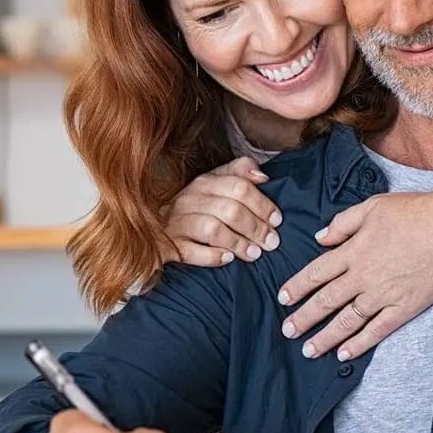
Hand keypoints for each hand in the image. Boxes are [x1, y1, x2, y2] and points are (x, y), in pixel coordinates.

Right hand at [164, 157, 280, 266]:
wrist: (155, 229)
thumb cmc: (194, 209)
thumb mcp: (215, 185)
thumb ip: (239, 173)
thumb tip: (263, 177)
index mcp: (204, 182)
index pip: (239, 186)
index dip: (263, 204)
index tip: (277, 220)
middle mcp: (189, 199)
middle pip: (230, 209)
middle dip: (256, 227)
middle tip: (271, 243)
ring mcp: (176, 222)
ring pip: (213, 229)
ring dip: (238, 243)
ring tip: (254, 254)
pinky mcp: (167, 245)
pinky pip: (191, 251)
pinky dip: (212, 256)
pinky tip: (227, 259)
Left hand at [275, 191, 432, 359]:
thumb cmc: (415, 212)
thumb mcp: (372, 207)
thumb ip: (343, 223)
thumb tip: (320, 238)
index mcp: (353, 251)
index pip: (316, 273)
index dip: (297, 287)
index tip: (283, 298)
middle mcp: (363, 276)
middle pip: (326, 301)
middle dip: (303, 318)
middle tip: (286, 331)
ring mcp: (383, 295)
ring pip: (347, 321)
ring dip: (325, 337)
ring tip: (308, 350)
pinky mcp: (404, 307)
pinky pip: (377, 330)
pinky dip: (359, 344)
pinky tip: (344, 354)